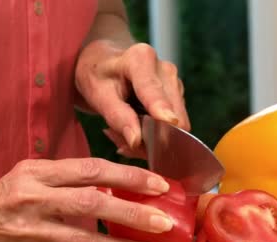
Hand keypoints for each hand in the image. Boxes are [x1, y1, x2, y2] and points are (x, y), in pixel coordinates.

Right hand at [0, 158, 173, 241]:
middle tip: (164, 216)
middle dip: (134, 208)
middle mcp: (34, 196)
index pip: (91, 168)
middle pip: (93, 199)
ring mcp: (33, 228)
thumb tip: (111, 183)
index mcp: (36, 171)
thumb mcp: (24, 179)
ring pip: (87, 235)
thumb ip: (64, 180)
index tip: (158, 182)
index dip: (129, 174)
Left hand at [75, 40, 188, 156]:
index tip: (169, 122)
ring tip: (126, 131)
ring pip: (177, 123)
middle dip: (154, 138)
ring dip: (153, 136)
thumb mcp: (98, 95)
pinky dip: (156, 132)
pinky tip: (137, 125)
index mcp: (141, 60)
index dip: (163, 110)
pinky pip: (174, 124)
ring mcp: (175, 82)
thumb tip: (136, 140)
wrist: (105, 63)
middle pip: (173, 115)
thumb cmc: (97, 75)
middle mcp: (165, 69)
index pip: (155, 92)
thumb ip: (118, 116)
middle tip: (124, 145)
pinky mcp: (178, 95)